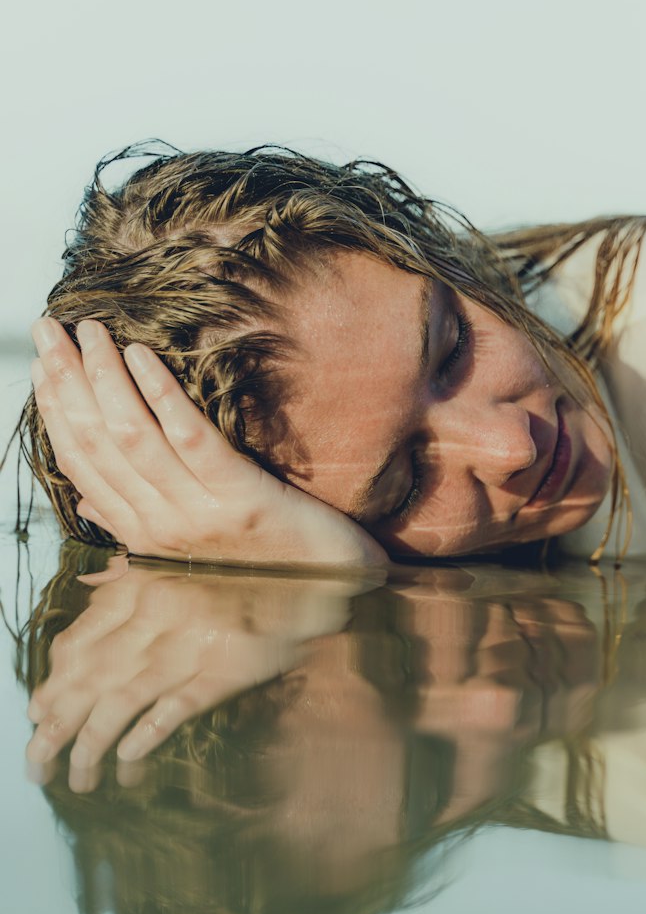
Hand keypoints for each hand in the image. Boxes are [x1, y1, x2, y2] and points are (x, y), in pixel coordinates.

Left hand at [24, 556, 373, 788]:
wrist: (323, 565)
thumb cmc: (263, 559)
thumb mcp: (193, 559)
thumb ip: (144, 575)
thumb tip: (99, 589)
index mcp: (146, 585)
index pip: (80, 643)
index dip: (53, 684)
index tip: (37, 714)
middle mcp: (159, 613)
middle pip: (89, 679)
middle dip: (56, 728)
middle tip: (38, 766)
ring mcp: (192, 641)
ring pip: (121, 699)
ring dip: (92, 745)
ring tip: (79, 779)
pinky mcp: (228, 666)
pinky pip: (176, 706)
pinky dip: (147, 735)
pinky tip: (130, 763)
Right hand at [29, 317, 388, 570]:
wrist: (333, 586)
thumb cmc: (268, 558)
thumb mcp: (194, 547)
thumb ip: (139, 522)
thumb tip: (87, 498)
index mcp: (145, 536)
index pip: (81, 464)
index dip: (57, 409)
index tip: (44, 362)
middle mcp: (163, 527)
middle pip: (98, 443)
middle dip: (67, 381)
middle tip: (49, 327)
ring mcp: (201, 514)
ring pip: (133, 437)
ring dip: (106, 377)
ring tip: (93, 331)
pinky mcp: (244, 499)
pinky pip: (192, 439)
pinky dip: (162, 395)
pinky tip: (144, 356)